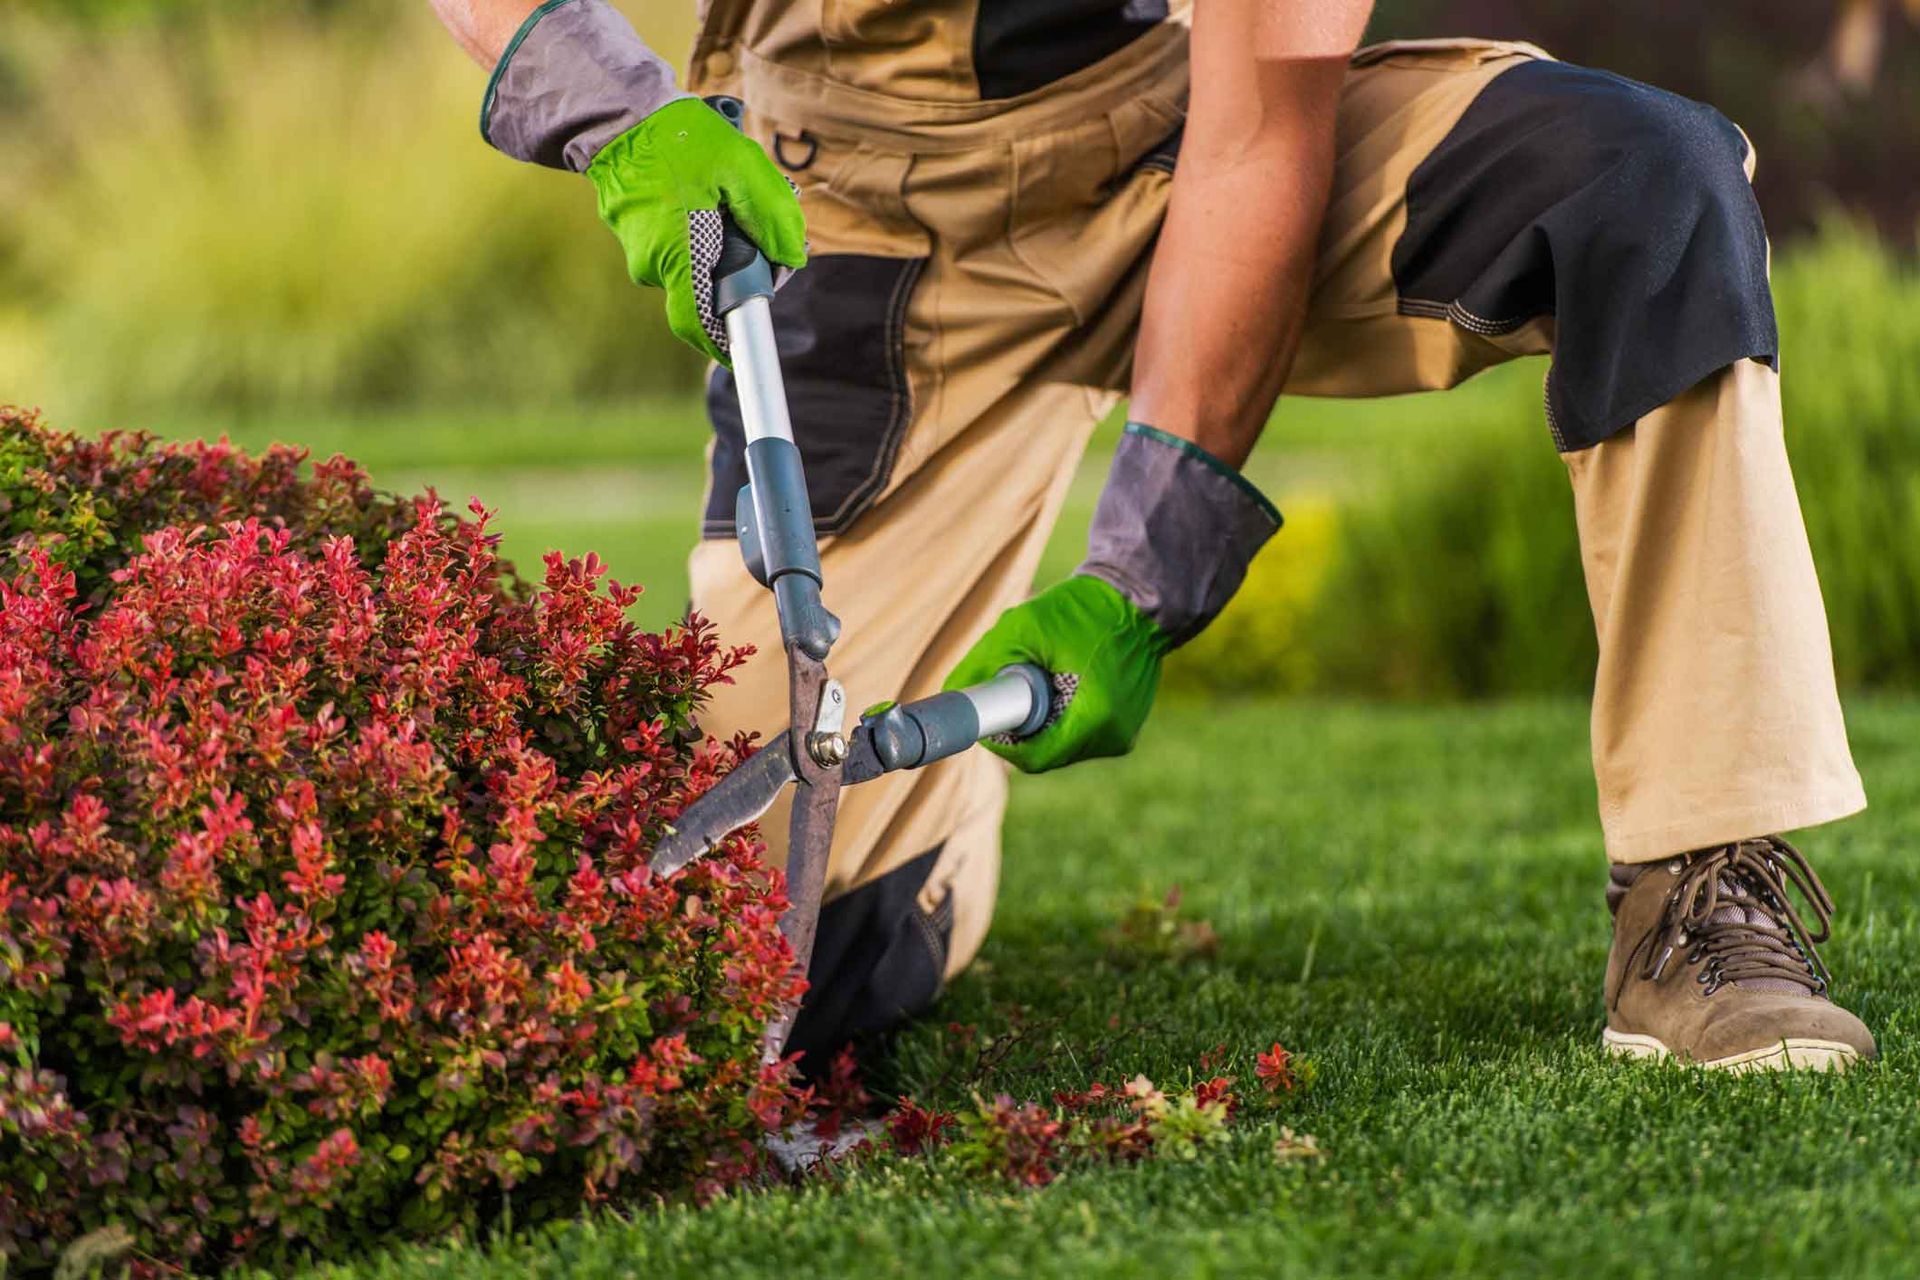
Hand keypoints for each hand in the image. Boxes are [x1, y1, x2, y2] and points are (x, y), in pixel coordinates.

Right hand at [588, 98, 807, 362]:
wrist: (620, 115)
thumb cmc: (680, 138)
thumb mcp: (742, 167)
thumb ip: (774, 217)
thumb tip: (792, 259)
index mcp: (677, 254)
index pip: (699, 325)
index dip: (724, 345)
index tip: (744, 351)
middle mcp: (653, 263)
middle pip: (707, 291)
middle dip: (739, 272)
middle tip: (759, 236)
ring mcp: (640, 251)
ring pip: (694, 265)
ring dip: (720, 245)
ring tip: (729, 199)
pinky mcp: (637, 235)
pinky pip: (677, 246)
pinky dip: (699, 231)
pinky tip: (706, 194)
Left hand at [944, 576, 1168, 773]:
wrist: (1141, 598)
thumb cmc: (1084, 610)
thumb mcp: (1023, 627)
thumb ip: (982, 662)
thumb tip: (949, 693)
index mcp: (1094, 719)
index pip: (1032, 758)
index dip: (1002, 742)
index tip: (989, 717)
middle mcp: (1113, 736)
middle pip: (1047, 754)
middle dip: (1021, 730)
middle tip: (1010, 693)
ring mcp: (1124, 734)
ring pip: (1064, 746)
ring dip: (1043, 723)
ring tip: (1045, 679)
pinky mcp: (1127, 726)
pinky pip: (1082, 735)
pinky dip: (1064, 716)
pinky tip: (1065, 683)